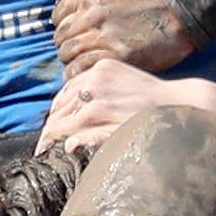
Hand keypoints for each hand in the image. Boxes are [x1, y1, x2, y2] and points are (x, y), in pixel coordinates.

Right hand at [41, 59, 183, 152]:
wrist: (173, 100)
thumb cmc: (150, 125)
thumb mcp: (121, 137)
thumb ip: (93, 139)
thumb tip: (68, 145)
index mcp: (96, 110)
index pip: (62, 126)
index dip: (48, 140)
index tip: (41, 151)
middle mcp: (95, 88)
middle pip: (61, 109)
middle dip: (51, 127)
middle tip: (45, 141)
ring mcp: (99, 73)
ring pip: (67, 92)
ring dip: (58, 109)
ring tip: (54, 124)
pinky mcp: (106, 64)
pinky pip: (78, 78)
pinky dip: (70, 91)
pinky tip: (68, 102)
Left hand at [41, 62, 215, 161]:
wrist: (182, 104)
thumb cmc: (155, 99)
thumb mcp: (125, 83)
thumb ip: (101, 92)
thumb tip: (76, 112)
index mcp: (100, 70)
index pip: (66, 91)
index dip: (56, 111)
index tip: (51, 125)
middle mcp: (97, 82)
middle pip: (61, 108)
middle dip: (50, 127)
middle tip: (42, 145)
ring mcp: (103, 103)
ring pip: (67, 123)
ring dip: (54, 138)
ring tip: (47, 152)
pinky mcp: (111, 122)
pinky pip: (84, 135)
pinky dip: (73, 142)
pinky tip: (69, 149)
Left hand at [51, 0, 193, 72]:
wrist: (179, 10)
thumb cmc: (146, 0)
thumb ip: (86, 0)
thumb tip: (66, 18)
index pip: (58, 17)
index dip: (65, 29)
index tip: (74, 36)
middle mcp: (91, 13)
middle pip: (61, 37)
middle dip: (68, 46)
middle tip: (79, 53)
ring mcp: (102, 35)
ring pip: (68, 54)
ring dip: (73, 61)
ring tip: (83, 65)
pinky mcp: (114, 56)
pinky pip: (80, 69)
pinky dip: (78, 74)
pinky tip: (85, 74)